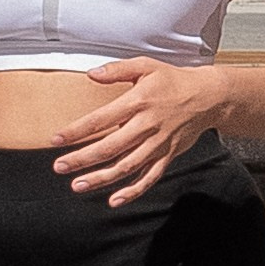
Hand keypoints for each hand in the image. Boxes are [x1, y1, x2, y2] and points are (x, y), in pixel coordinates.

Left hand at [54, 60, 223, 205]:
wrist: (208, 97)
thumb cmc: (172, 80)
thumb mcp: (145, 66)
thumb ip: (117, 70)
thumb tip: (91, 74)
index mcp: (138, 102)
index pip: (100, 119)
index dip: (77, 131)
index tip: (56, 140)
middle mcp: (147, 125)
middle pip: (110, 147)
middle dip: (82, 159)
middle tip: (59, 167)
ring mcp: (158, 144)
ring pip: (126, 166)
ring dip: (101, 178)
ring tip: (78, 186)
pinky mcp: (168, 155)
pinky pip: (150, 177)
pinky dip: (133, 191)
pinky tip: (114, 200)